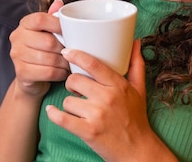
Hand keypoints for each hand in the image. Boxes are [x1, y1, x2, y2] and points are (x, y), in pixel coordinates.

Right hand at [9, 0, 69, 97]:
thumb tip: (59, 2)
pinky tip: (63, 72)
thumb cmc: (43, 50)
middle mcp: (17, 37)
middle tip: (74, 52)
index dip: (58, 25)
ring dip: (64, 63)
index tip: (70, 32)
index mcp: (25, 23)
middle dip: (65, 49)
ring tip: (70, 63)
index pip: (40, 19)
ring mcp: (16, 55)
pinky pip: (48, 72)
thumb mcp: (48, 32)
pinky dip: (60, 73)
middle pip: (48, 42)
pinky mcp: (21, 73)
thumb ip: (53, 18)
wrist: (31, 77)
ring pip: (50, 59)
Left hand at [46, 40, 176, 161]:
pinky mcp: (88, 131)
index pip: (93, 64)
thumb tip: (136, 41)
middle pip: (75, 80)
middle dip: (72, 84)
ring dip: (69, 104)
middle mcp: (107, 98)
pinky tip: (52, 112)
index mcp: (118, 85)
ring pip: (67, 100)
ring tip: (77, 109)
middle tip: (76, 90)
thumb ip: (136, 64)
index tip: (66, 51)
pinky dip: (54, 115)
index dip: (76, 55)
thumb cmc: (136, 118)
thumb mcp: (139, 89)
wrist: (137, 150)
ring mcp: (97, 115)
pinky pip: (62, 118)